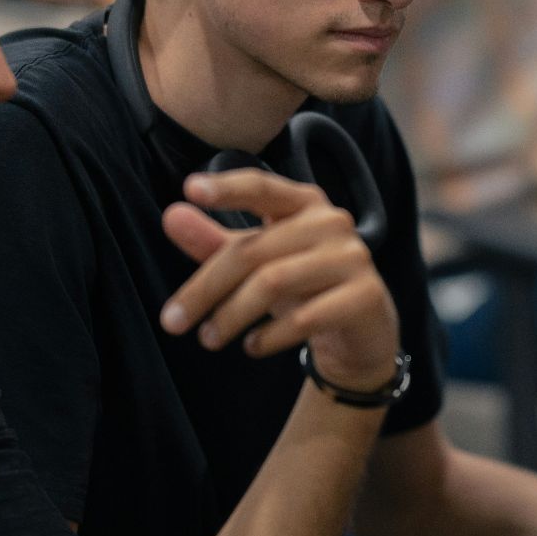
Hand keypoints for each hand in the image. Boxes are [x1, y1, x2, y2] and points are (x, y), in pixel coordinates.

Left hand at [160, 169, 398, 391]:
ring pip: (274, 282)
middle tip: (172, 321)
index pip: (262, 188)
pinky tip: (252, 347)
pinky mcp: (365, 296)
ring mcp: (353, 257)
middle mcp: (331, 222)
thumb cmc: (303, 288)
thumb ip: (214, 242)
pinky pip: (306, 317)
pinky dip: (270, 336)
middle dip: (206, 288)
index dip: (228, 188)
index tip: (190, 190)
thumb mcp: (256, 264)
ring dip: (232, 315)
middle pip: (253, 251)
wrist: (362, 334)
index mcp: (303, 203)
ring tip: (208, 339)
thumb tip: (171, 215)